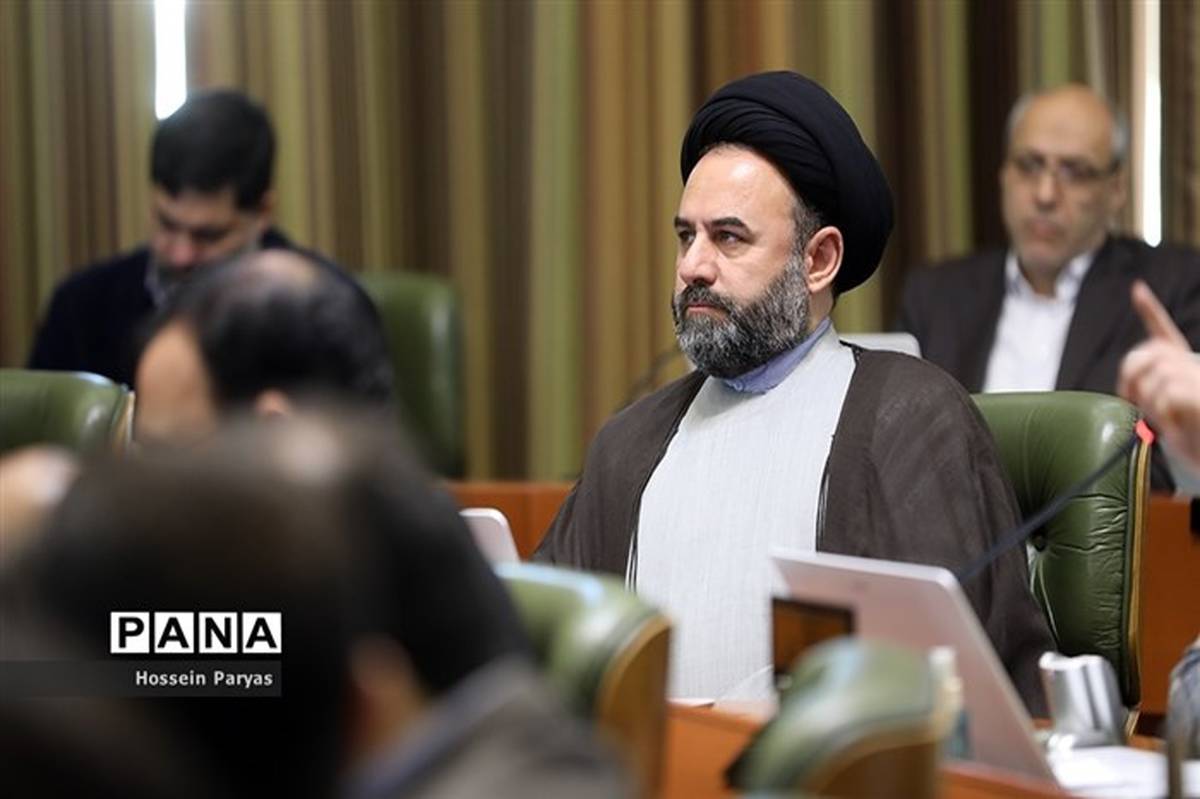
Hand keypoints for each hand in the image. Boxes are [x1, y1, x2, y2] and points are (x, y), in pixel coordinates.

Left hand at [1117, 280, 1199, 471]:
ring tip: (1161, 418)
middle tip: (1130, 398)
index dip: (1150, 310)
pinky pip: (1169, 392)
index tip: (1137, 289)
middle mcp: (1195, 367)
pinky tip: (1175, 425)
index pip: (1163, 331)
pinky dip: (1163, 411)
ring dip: (1149, 399)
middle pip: (1151, 352)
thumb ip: (1149, 393)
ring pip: (1158, 374)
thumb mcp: (1165, 412)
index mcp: (1183, 367)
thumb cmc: (1191, 437)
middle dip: (1131, 374)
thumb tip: (1130, 390)